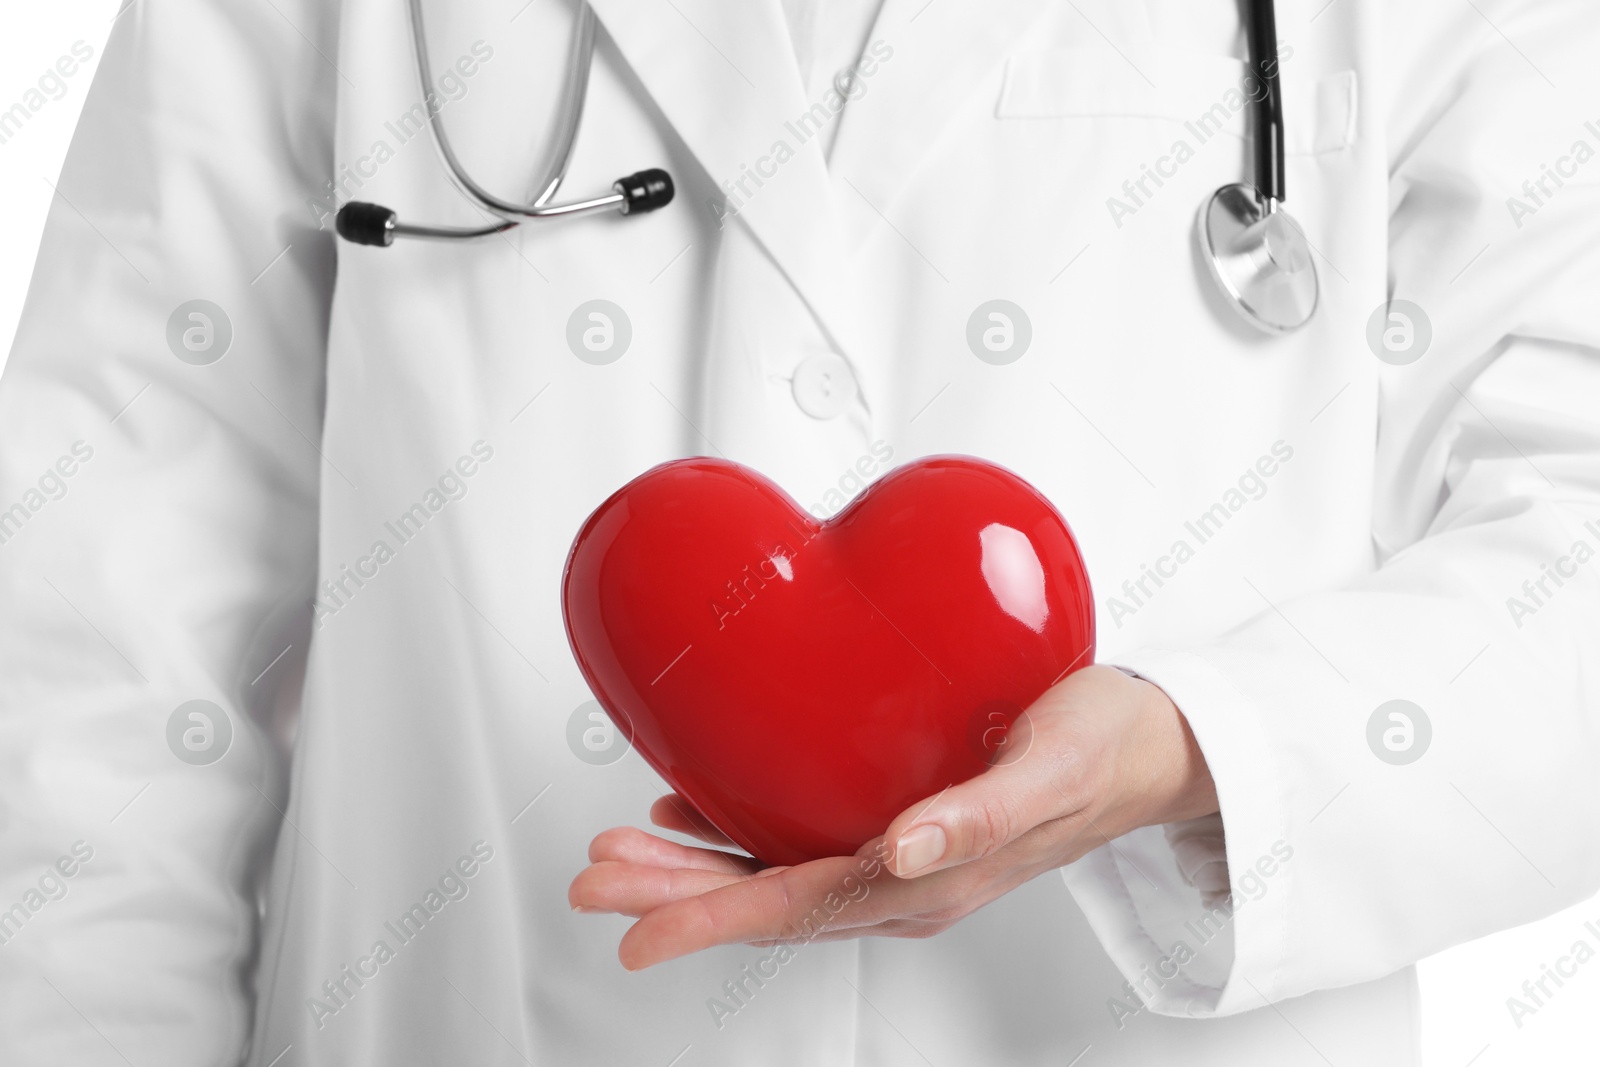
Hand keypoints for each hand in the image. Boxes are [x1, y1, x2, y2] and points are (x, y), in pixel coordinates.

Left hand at [568, 665, 1216, 968]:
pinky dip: (736, 835)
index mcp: (932, 880)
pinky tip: (692, 814)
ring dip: (691, 870)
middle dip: (673, 896)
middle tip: (593, 881)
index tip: (634, 930)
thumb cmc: (1103, 748)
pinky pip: (802, 842)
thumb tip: (900, 853)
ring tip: (619, 856)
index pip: (799, 909)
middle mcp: (904, 880)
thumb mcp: (1050, 772)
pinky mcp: (899, 823)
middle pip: (768, 901)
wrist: (1147, 744)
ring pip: (775, 876)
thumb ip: (979, 817)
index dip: (709, 919)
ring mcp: (898, 858)